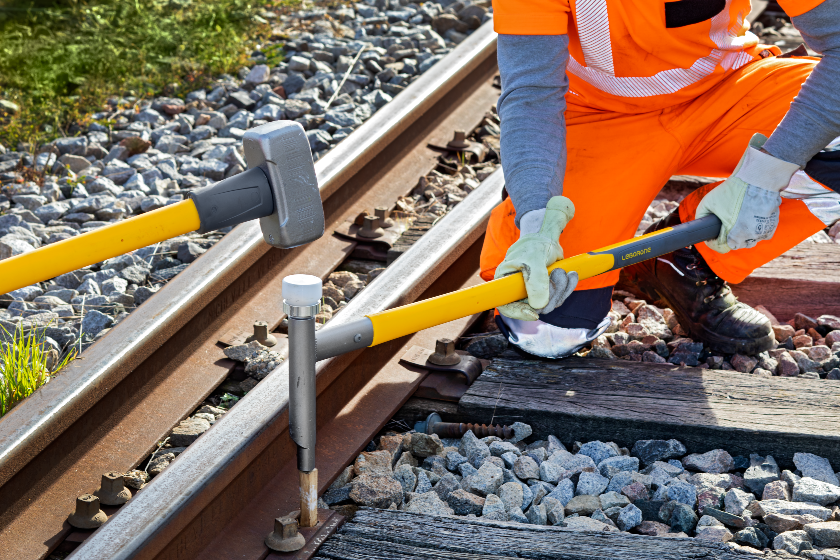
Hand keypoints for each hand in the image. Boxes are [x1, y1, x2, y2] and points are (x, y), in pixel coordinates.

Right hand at [495, 196, 577, 320]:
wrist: (546, 240)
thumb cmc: (533, 246)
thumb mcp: (533, 260)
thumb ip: (536, 281)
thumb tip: (539, 306)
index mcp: (505, 284)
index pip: (506, 307)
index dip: (518, 313)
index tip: (533, 314)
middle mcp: (518, 292)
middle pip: (534, 308)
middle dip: (550, 294)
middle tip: (557, 273)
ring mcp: (533, 294)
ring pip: (549, 305)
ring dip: (561, 288)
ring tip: (561, 270)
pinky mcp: (547, 293)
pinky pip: (559, 299)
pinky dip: (567, 287)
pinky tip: (571, 275)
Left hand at [696, 134, 799, 253]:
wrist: (758, 179)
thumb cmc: (732, 191)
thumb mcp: (708, 202)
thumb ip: (701, 216)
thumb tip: (700, 226)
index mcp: (731, 236)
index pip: (719, 248)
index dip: (713, 241)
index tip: (713, 232)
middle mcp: (748, 238)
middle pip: (734, 245)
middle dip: (728, 236)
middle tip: (726, 221)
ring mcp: (761, 233)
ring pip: (749, 240)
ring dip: (743, 233)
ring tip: (739, 218)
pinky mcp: (772, 226)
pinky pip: (762, 234)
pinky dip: (756, 229)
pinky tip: (751, 218)